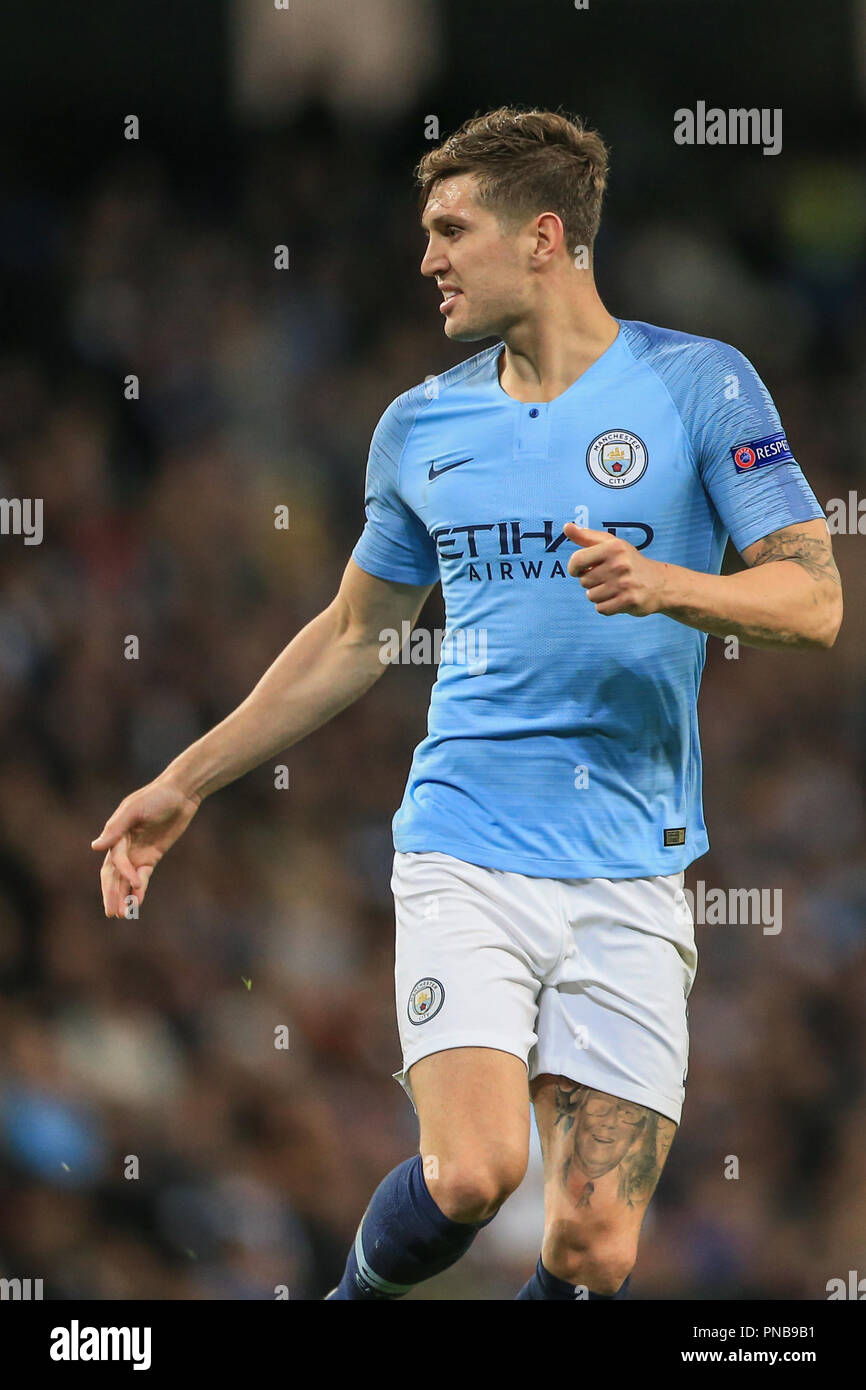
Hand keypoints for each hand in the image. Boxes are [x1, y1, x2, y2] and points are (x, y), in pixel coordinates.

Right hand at [91, 777, 201, 917]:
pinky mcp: (152, 855)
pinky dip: (139, 889)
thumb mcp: (134, 809)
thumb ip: (116, 828)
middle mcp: (124, 846)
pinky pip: (143, 876)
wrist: (180, 792)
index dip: (123, 874)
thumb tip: (95, 847)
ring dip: (123, 896)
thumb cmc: (156, 796)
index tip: (134, 883)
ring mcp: (138, 852)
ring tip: (121, 914)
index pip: (115, 861)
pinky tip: (137, 902)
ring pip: (126, 879)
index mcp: (116, 834)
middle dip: (112, 894)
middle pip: (114, 875)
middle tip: (111, 913)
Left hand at [565, 523, 665, 616]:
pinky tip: (617, 598)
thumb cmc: (629, 561)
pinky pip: (601, 609)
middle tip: (607, 578)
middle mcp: (620, 564)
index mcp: (613, 547)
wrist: (659, 583)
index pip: (577, 560)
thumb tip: (566, 527)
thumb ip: (586, 536)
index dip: (573, 568)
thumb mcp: (610, 544)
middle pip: (583, 581)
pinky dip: (606, 606)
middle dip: (591, 582)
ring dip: (598, 595)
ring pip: (591, 596)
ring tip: (613, 588)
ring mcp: (625, 583)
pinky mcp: (629, 601)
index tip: (579, 570)